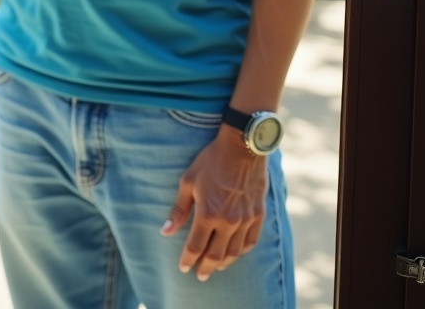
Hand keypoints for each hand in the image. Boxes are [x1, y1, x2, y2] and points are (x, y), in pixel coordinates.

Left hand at [160, 127, 268, 281]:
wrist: (242, 147)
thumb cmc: (211, 160)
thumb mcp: (188, 181)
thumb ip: (179, 210)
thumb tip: (166, 232)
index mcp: (208, 214)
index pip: (195, 246)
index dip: (187, 260)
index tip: (183, 268)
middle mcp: (228, 222)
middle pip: (215, 255)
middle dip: (205, 267)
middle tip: (200, 276)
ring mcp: (246, 220)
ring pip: (234, 252)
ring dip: (223, 263)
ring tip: (215, 268)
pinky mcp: (259, 215)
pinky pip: (250, 241)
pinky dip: (241, 251)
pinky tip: (235, 253)